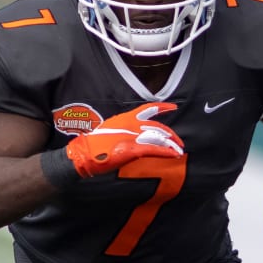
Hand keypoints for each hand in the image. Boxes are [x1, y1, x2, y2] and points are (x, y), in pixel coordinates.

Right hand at [65, 102, 183, 177]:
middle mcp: (132, 124)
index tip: (173, 108)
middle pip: (158, 127)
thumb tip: (133, 136)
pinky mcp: (134, 149)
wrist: (84, 153)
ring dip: (171, 145)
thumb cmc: (94, 145)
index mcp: (126, 118)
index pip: (148, 109)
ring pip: (159, 138)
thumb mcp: (111, 131)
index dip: (163, 108)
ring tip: (178, 150)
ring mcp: (133, 137)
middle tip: (178, 142)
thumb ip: (124, 131)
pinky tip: (174, 155)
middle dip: (171, 135)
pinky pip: (155, 149)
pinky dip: (166, 152)